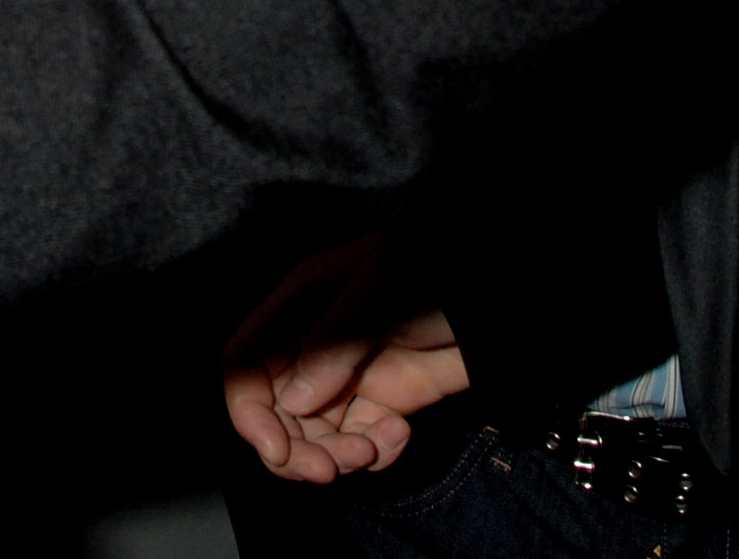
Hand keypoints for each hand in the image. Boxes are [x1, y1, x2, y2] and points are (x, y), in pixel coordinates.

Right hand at [223, 236, 471, 482]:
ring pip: (311, 439)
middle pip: (273, 415)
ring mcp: (343, 380)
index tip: (275, 448)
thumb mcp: (380, 287)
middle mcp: (309, 348)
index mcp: (296, 307)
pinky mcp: (378, 405)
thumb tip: (295, 401)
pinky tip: (398, 435)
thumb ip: (335, 340)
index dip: (248, 410)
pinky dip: (373, 453)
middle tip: (329, 470)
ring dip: (335, 457)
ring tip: (373, 447)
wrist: (494, 296)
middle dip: (294, 451)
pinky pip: (356, 445)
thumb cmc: (433, 268)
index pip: (244, 364)